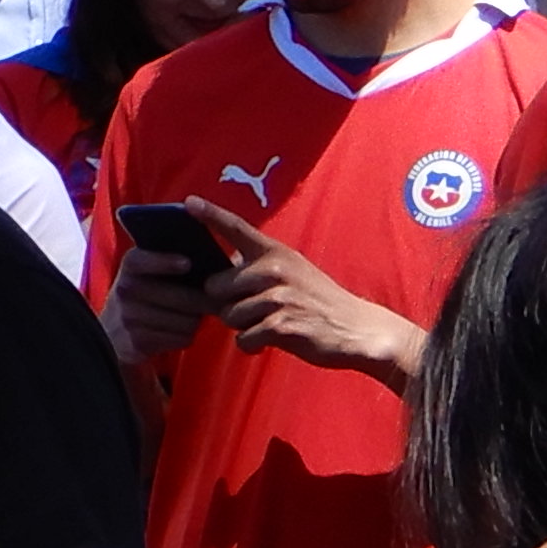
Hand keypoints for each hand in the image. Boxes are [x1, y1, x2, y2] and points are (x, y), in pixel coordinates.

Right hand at [110, 245, 214, 361]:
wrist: (114, 331)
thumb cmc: (146, 295)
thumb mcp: (149, 273)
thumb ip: (176, 263)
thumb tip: (222, 267)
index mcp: (131, 265)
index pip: (143, 261)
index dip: (165, 262)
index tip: (186, 264)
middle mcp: (126, 289)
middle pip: (183, 298)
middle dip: (206, 302)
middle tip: (215, 303)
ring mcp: (130, 317)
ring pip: (187, 322)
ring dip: (195, 322)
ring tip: (187, 317)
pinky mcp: (138, 342)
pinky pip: (181, 339)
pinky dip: (185, 337)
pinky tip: (175, 332)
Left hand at [194, 205, 427, 385]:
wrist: (359, 330)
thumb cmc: (316, 303)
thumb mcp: (291, 272)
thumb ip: (255, 270)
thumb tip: (212, 278)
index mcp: (275, 253)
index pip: (236, 229)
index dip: (210, 215)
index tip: (187, 202)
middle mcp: (274, 269)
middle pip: (216, 288)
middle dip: (228, 304)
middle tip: (259, 309)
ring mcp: (278, 297)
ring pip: (228, 316)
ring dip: (244, 326)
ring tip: (272, 322)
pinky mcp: (282, 325)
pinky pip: (243, 338)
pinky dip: (253, 345)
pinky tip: (276, 339)